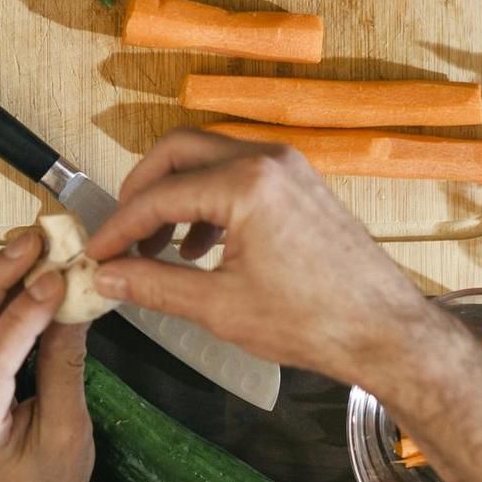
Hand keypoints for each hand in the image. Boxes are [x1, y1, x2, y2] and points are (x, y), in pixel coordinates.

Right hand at [85, 129, 443, 390]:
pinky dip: (208, 199)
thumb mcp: (220, 307)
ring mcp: (286, 166)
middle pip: (178, 151)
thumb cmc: (314, 320)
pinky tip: (200, 247)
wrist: (384, 330)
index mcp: (245, 184)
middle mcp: (266, 159)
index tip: (96, 251)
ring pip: (208, 158)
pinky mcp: (298, 181)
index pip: (159, 195)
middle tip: (121, 233)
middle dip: (141, 190)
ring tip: (158, 249)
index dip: (119, 226)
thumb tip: (109, 276)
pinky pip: (237, 172)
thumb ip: (155, 285)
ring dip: (175, 194)